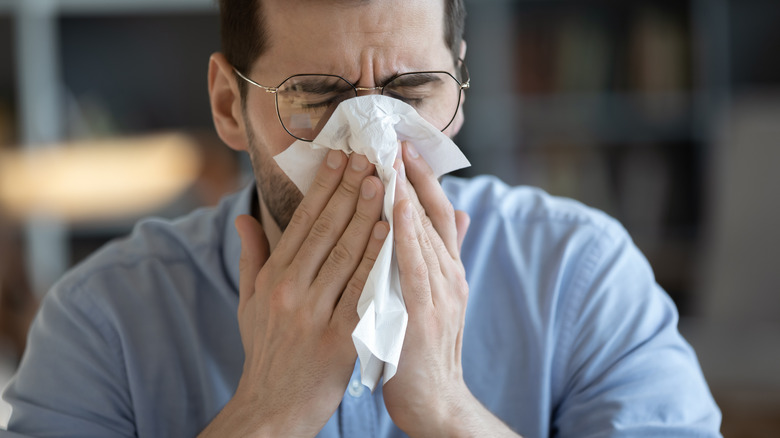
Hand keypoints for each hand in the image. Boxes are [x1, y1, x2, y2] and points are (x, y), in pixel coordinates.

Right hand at [200, 151, 386, 437]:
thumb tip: (244, 216)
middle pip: (326, 230)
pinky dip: (376, 260)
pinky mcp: (339, 338)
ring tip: (384, 183)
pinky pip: (362, 291)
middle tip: (369, 157)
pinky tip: (390, 234)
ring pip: (346, 254)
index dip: (322, 187)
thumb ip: (251, 256)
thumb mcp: (250, 302)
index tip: (339, 157)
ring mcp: (315, 314)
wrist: (273, 407)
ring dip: (366, 216)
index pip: (301, 222)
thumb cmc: (266, 351)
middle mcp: (291, 290)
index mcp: (273, 278)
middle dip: (349, 190)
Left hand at [383, 142, 518, 437]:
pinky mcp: (425, 314)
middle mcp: (448, 275)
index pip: (435, 213)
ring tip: (394, 159)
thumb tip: (458, 212)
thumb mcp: (436, 296)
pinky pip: (416, 267)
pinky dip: (408, 235)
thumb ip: (441, 256)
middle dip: (415, 175)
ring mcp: (439, 293)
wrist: (434, 399)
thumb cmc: (424, 347)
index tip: (403, 146)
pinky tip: (398, 208)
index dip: (422, 178)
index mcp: (445, 269)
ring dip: (410, 194)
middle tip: (396, 139)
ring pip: (425, 234)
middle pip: (432, 215)